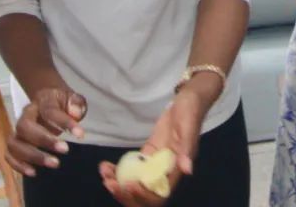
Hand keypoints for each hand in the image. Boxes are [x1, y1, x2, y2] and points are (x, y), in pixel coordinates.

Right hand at [7, 87, 86, 177]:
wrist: (47, 99)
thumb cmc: (62, 103)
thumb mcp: (73, 98)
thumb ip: (75, 104)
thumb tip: (75, 113)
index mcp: (42, 101)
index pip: (50, 111)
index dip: (65, 122)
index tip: (80, 135)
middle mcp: (26, 115)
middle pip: (25, 127)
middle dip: (43, 140)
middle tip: (65, 150)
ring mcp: (17, 130)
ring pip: (14, 143)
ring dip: (32, 156)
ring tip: (54, 164)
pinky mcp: (15, 143)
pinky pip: (9, 155)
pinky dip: (18, 165)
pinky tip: (33, 172)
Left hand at [99, 88, 205, 206]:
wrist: (187, 100)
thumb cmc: (191, 112)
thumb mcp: (188, 129)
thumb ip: (186, 150)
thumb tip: (187, 170)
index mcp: (176, 169)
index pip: (159, 194)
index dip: (144, 195)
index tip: (130, 184)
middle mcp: (164, 171)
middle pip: (144, 194)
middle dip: (126, 194)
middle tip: (110, 183)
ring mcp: (154, 163)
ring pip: (135, 183)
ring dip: (118, 184)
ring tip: (105, 174)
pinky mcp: (147, 155)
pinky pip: (131, 169)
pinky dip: (118, 171)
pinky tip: (106, 166)